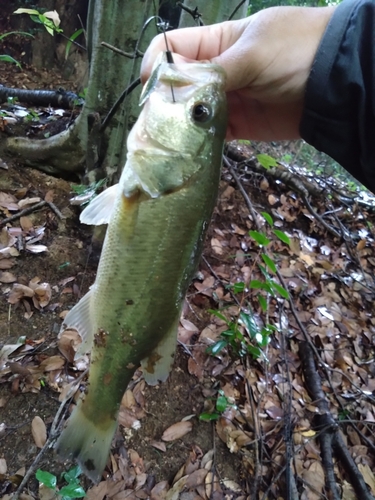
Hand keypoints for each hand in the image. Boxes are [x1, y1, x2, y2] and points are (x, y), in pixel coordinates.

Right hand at [141, 6, 335, 140]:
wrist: (336, 83)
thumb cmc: (295, 51)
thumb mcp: (253, 52)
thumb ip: (214, 72)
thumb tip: (177, 90)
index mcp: (216, 43)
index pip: (173, 49)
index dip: (157, 65)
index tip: (152, 89)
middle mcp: (216, 72)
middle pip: (178, 86)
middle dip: (165, 102)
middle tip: (157, 123)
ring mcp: (227, 100)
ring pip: (192, 114)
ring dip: (181, 127)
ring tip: (170, 141)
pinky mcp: (239, 126)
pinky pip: (212, 135)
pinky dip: (202, 143)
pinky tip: (193, 149)